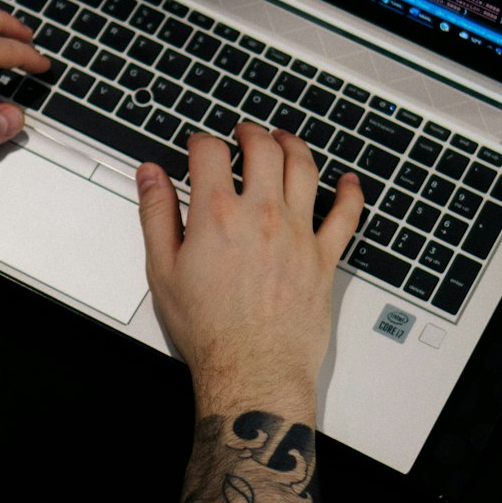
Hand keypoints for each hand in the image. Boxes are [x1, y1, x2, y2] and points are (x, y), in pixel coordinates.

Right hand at [136, 124, 362, 421]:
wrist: (251, 370)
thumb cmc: (209, 329)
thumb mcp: (163, 269)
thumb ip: (156, 215)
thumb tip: (151, 176)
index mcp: (217, 214)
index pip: (211, 153)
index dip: (202, 141)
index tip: (200, 145)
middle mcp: (261, 215)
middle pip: (263, 149)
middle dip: (251, 133)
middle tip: (245, 133)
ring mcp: (297, 233)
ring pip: (304, 169)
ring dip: (294, 145)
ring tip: (285, 140)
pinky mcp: (323, 256)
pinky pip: (345, 214)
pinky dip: (350, 193)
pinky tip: (348, 181)